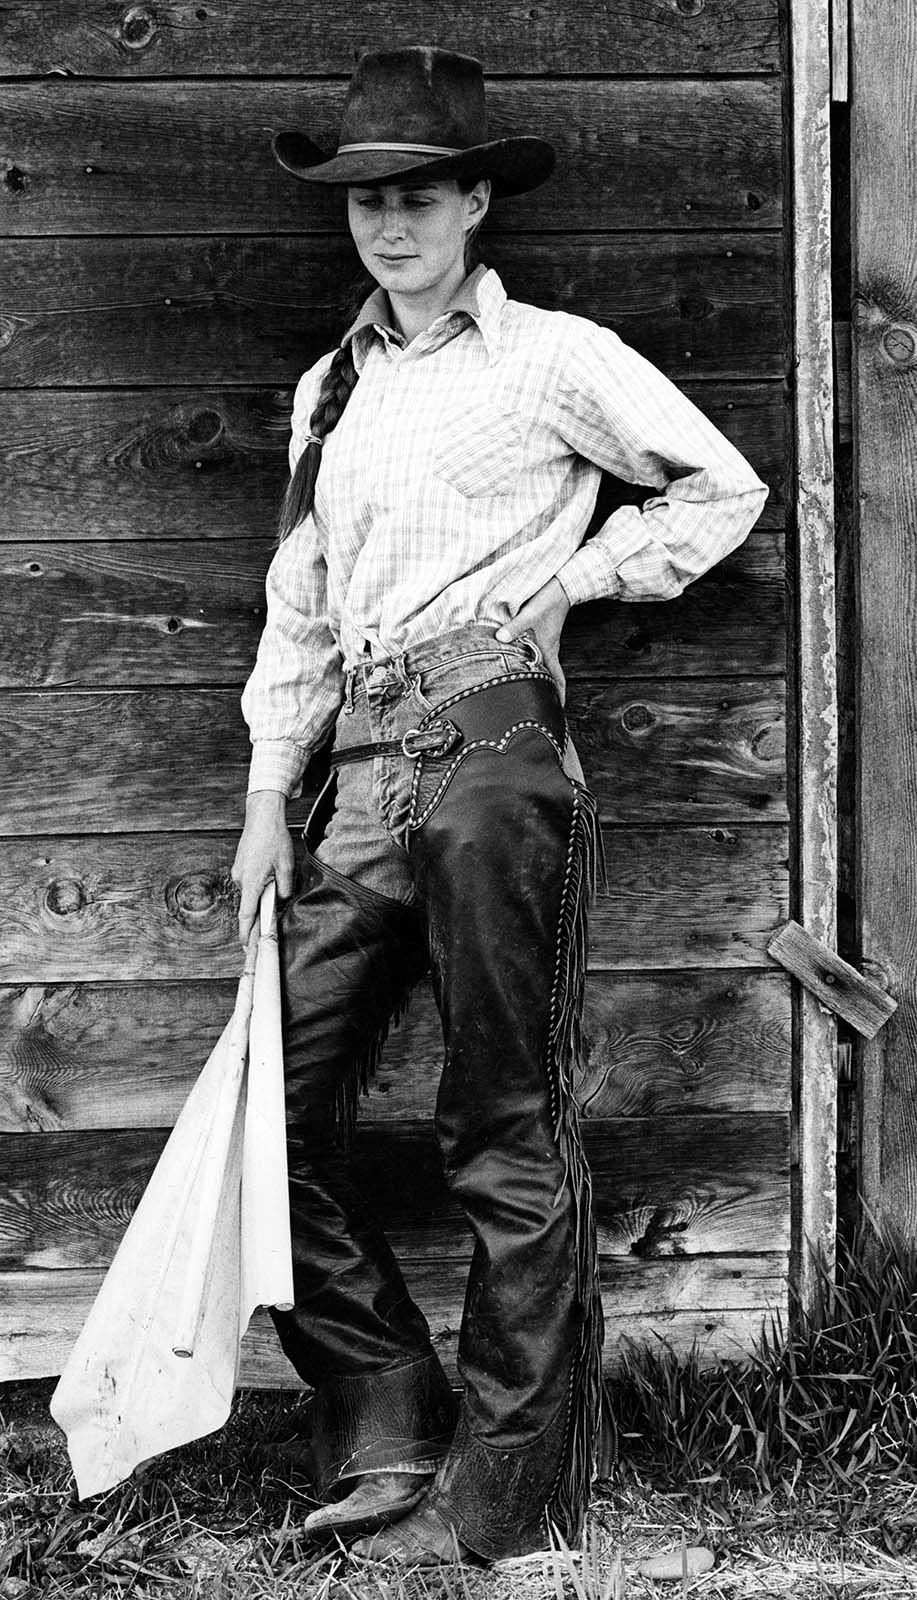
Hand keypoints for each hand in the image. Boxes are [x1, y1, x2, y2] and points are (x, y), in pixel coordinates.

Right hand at [231, 790, 294, 946]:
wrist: (262, 816)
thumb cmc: (274, 839)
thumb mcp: (286, 866)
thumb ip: (284, 889)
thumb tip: (281, 901)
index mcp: (251, 882)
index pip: (247, 915)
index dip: (247, 934)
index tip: (247, 948)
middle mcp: (241, 879)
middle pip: (250, 905)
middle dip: (258, 917)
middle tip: (266, 928)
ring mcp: (238, 872)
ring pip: (252, 892)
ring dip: (262, 895)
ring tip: (276, 880)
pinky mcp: (241, 866)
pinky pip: (250, 882)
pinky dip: (259, 885)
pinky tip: (271, 874)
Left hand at [495, 577, 570, 702]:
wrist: (561, 583)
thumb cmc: (549, 599)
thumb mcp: (531, 613)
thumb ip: (515, 626)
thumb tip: (500, 638)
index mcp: (548, 650)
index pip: (557, 680)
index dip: (558, 697)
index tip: (557, 713)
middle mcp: (548, 649)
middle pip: (549, 677)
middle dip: (545, 692)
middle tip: (538, 706)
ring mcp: (545, 642)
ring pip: (542, 666)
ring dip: (537, 677)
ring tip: (528, 689)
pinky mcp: (541, 633)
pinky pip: (536, 653)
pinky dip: (530, 661)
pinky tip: (518, 660)